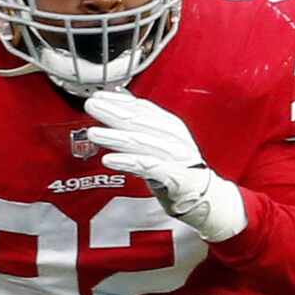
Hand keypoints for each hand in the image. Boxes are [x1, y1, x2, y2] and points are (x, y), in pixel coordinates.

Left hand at [81, 90, 248, 242]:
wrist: (204, 197)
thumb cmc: (176, 168)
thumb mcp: (159, 140)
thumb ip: (140, 121)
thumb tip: (120, 97)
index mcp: (170, 125)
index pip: (141, 108)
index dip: (118, 101)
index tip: (97, 97)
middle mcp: (173, 138)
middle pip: (139, 122)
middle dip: (112, 113)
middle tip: (91, 107)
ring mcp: (175, 157)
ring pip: (140, 143)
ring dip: (115, 137)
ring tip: (94, 134)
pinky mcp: (174, 176)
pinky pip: (147, 167)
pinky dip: (127, 162)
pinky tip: (109, 160)